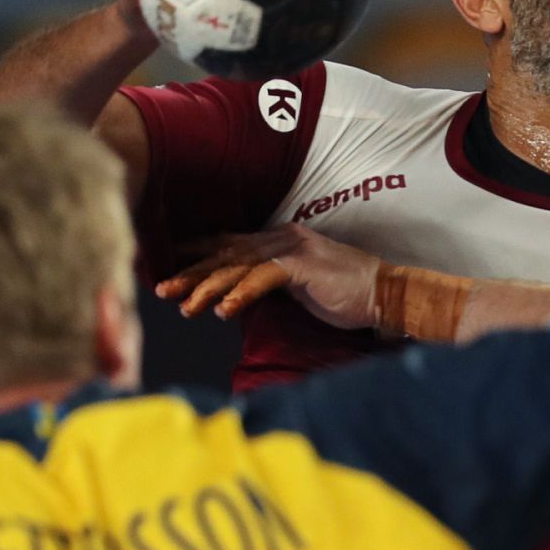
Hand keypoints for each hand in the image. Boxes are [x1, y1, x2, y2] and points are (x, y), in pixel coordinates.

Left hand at [156, 223, 381, 329]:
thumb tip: (238, 296)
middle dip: (193, 273)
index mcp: (282, 240)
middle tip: (162, 289)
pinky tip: (222, 312)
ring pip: (238, 265)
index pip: (231, 242)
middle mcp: (284, 237)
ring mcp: (294, 249)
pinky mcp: (303, 265)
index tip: (169, 264)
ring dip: (208, 286)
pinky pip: (262, 278)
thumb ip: (272, 283)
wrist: (388, 294)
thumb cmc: (348, 296)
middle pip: (227, 253)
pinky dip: (240, 293)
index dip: (199, 252)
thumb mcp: (301, 287)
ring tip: (185, 306)